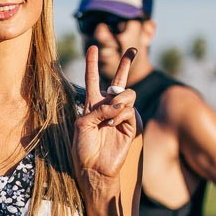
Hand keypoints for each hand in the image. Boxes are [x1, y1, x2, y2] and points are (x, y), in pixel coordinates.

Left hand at [73, 46, 138, 189]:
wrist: (94, 167)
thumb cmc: (83, 148)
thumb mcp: (82, 124)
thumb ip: (98, 109)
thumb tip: (119, 104)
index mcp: (92, 104)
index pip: (92, 80)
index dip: (92, 63)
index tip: (93, 47)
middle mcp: (107, 106)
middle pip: (119, 80)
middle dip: (125, 64)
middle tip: (132, 49)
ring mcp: (121, 114)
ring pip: (127, 93)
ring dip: (118, 101)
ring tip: (109, 116)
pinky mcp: (131, 124)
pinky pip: (129, 109)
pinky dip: (120, 114)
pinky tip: (112, 124)